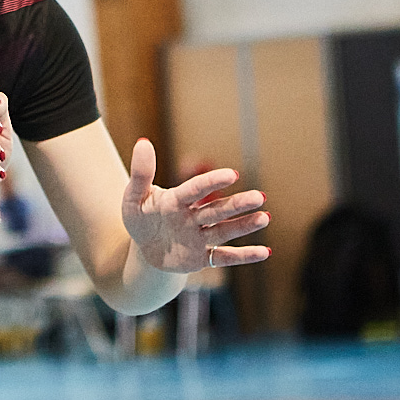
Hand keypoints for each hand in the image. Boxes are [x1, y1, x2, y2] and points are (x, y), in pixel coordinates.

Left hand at [121, 139, 269, 271]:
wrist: (144, 249)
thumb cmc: (140, 219)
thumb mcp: (134, 198)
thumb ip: (141, 174)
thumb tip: (143, 142)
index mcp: (176, 200)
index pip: (196, 190)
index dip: (212, 182)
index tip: (232, 175)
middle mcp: (192, 217)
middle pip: (217, 210)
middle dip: (237, 204)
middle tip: (260, 197)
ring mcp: (199, 237)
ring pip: (224, 230)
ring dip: (244, 225)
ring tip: (265, 217)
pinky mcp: (201, 258)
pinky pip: (224, 257)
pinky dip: (243, 256)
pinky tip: (265, 252)